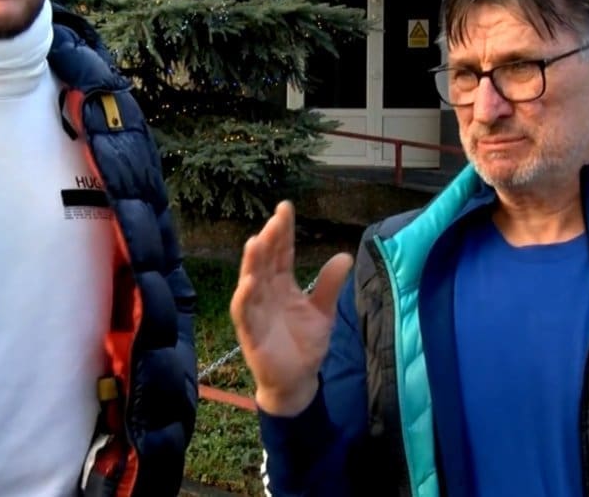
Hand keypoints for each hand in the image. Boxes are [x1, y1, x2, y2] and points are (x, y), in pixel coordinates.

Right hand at [230, 201, 353, 415]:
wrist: (298, 380)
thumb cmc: (305, 343)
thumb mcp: (323, 311)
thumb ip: (330, 285)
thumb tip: (344, 255)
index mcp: (282, 285)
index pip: (281, 253)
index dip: (283, 232)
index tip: (285, 208)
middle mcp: (266, 293)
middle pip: (266, 262)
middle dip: (269, 241)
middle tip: (275, 219)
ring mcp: (256, 311)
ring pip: (251, 282)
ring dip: (252, 264)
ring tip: (256, 241)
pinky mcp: (250, 333)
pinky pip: (244, 313)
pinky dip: (244, 297)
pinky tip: (248, 282)